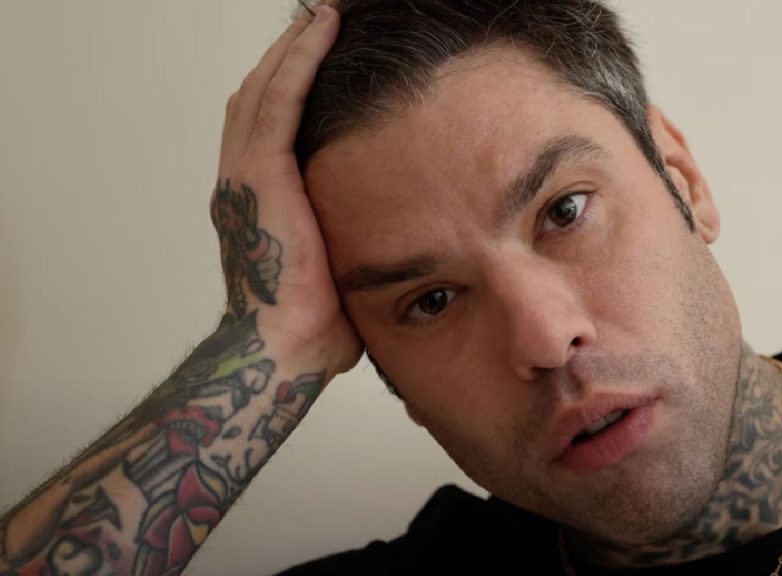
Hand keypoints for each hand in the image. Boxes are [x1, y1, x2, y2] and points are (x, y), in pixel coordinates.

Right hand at [211, 2, 359, 375]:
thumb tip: (395, 248)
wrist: (282, 354)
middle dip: (287, 58)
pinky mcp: (260, 175)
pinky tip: (320, 31)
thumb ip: (350, 247)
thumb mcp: (335, 274)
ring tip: (321, 16)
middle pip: (258, 98)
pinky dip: (298, 62)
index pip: (266, 130)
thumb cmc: (311, 331)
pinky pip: (278, 101)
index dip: (286, 90)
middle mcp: (241, 183)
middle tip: (318, 23)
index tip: (317, 63)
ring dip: (293, 48)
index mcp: (256, 205)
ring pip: (265, 89)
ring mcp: (244, 176)